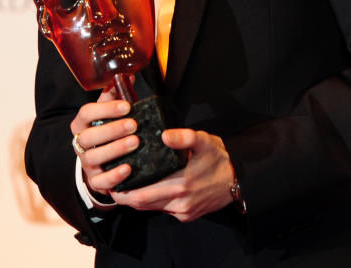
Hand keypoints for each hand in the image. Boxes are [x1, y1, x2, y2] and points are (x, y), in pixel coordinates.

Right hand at [70, 88, 138, 199]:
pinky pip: (100, 182)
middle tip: (134, 125)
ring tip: (136, 143)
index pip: (86, 113)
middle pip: (88, 136)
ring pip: (93, 158)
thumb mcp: (109, 112)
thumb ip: (116, 95)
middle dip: (112, 129)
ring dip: (115, 150)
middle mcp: (80, 143)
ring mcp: (86, 163)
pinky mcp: (95, 181)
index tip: (127, 107)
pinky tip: (129, 168)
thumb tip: (128, 75)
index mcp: (81, 123)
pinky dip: (114, 176)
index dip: (106, 109)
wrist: (102, 161)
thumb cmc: (108, 130)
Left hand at [111, 128, 234, 222]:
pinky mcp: (188, 215)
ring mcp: (184, 212)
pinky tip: (149, 189)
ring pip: (152, 209)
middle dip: (125, 197)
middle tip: (112, 185)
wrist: (239, 178)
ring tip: (126, 186)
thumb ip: (184, 137)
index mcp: (181, 184)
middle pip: (142, 205)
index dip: (123, 192)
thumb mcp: (204, 141)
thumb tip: (164, 135)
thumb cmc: (219, 158)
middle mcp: (180, 202)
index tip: (111, 183)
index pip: (142, 194)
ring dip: (138, 200)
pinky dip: (153, 202)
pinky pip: (164, 210)